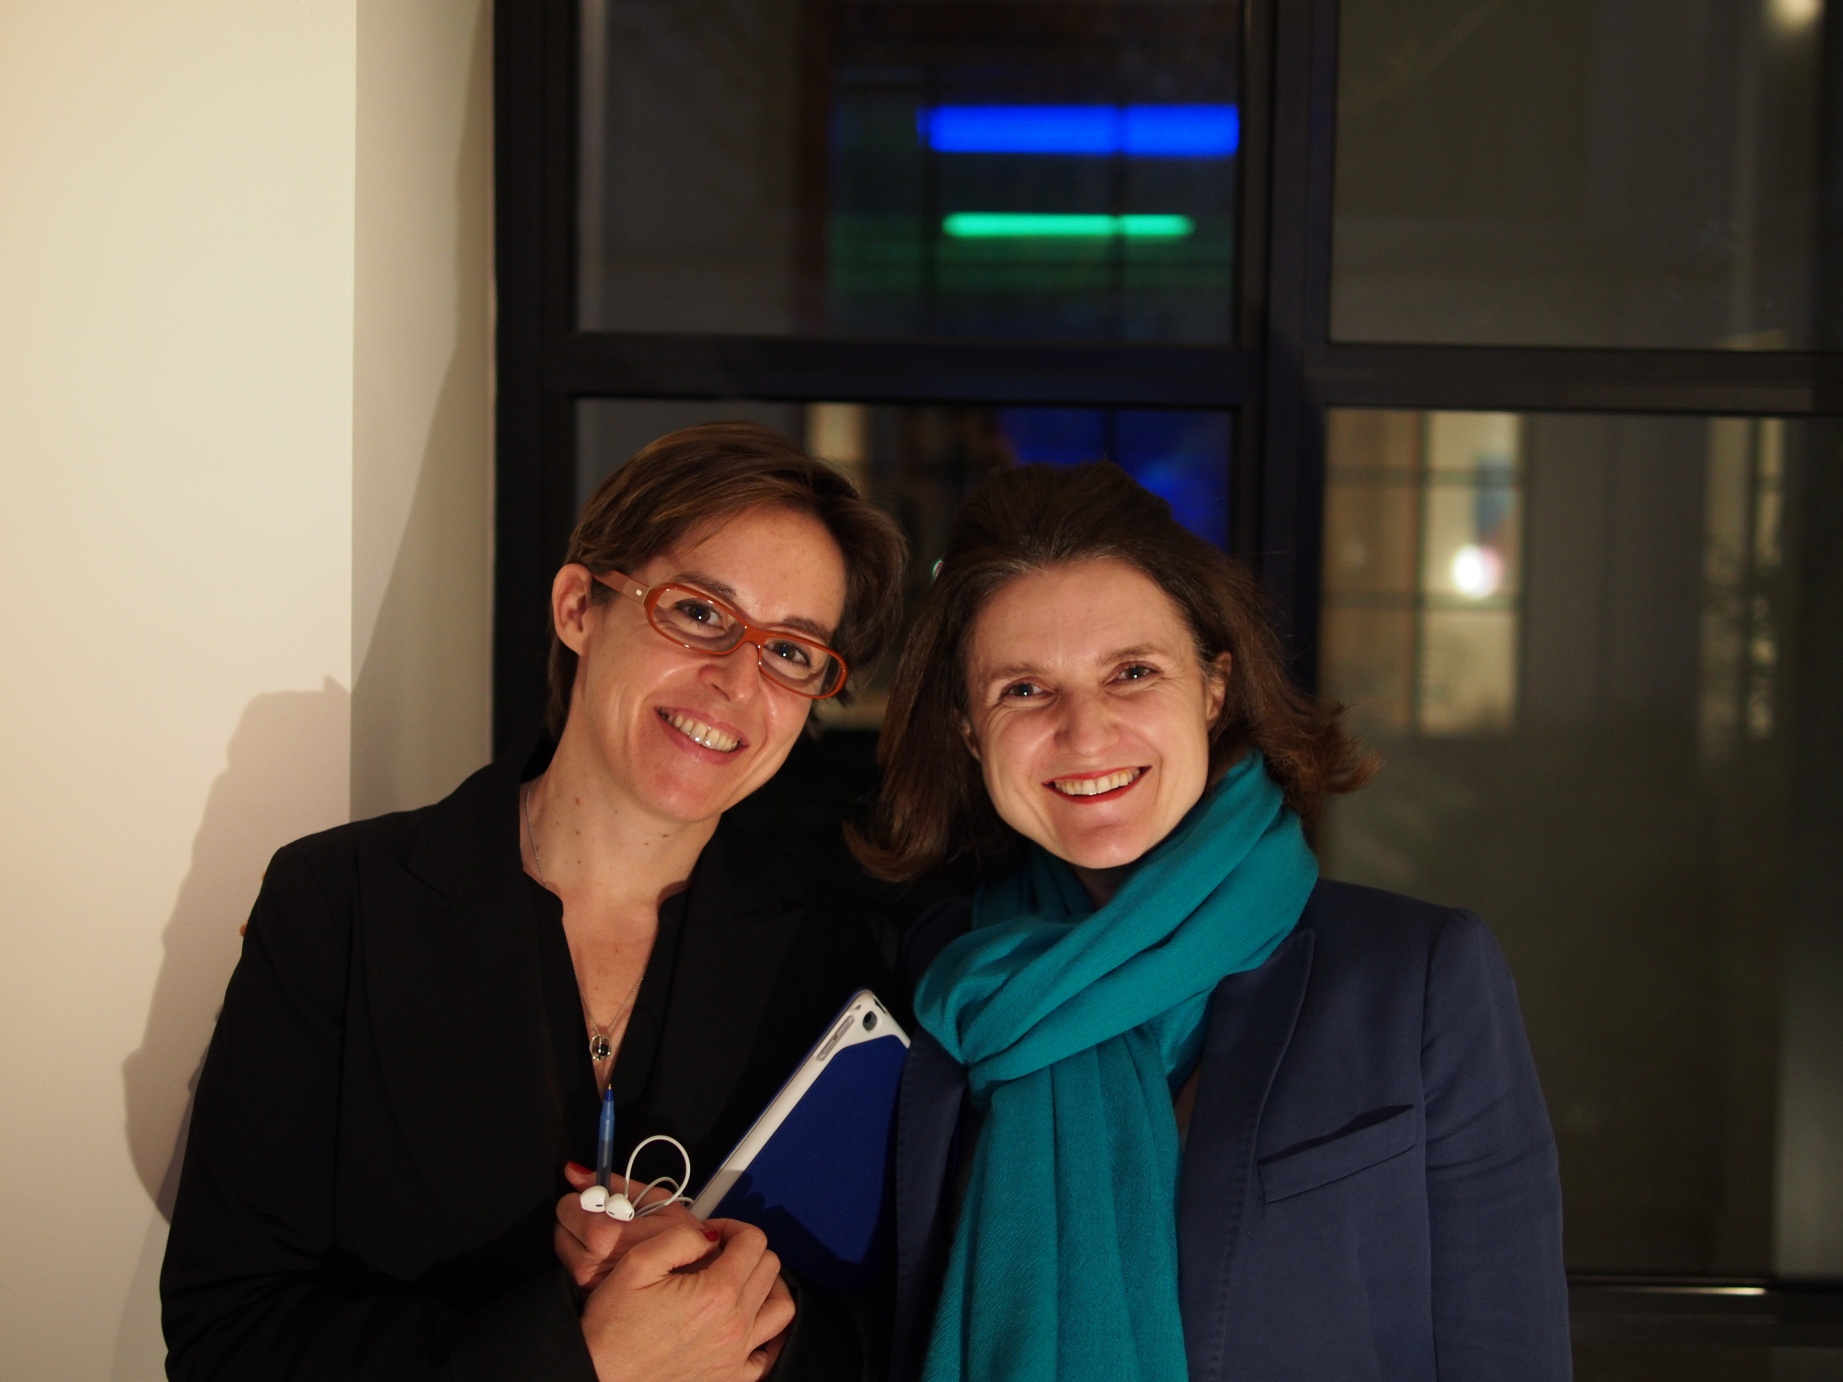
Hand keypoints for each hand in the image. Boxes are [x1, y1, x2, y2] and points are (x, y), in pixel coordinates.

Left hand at [556, 1161, 691, 1292]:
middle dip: (579, 1216)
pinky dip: (585, 1255)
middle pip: (561, 1227)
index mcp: (606, 1236)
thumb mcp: (659, 1202)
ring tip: (611, 1237)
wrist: (695, 1286)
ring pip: (564, 1247)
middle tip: (604, 1217)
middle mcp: (590, 1263)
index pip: (569, 1207)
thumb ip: (616, 1184)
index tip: (600, 1200)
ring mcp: (587, 1283)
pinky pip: (573, 1266)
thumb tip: (576, 1172)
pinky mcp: (588, 1296)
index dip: (584, 1198)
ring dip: (579, 1236)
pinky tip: (610, 1255)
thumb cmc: (683, 1244)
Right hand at [580, 1217, 796, 1381]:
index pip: (753, 1241)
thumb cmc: (611, 1327)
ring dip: (767, 1286)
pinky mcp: (729, 1378)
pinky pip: (768, 1355)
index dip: (732, 1227)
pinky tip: (749, 1323)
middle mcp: (733, 1325)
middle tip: (719, 1252)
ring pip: (781, 1307)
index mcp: (716, 1293)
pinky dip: (767, 1334)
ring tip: (741, 1280)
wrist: (597, 1374)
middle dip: (746, 1250)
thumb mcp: (637, 1263)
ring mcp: (735, 1355)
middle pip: (770, 1268)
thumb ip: (680, 1237)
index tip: (713, 1234)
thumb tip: (709, 1235)